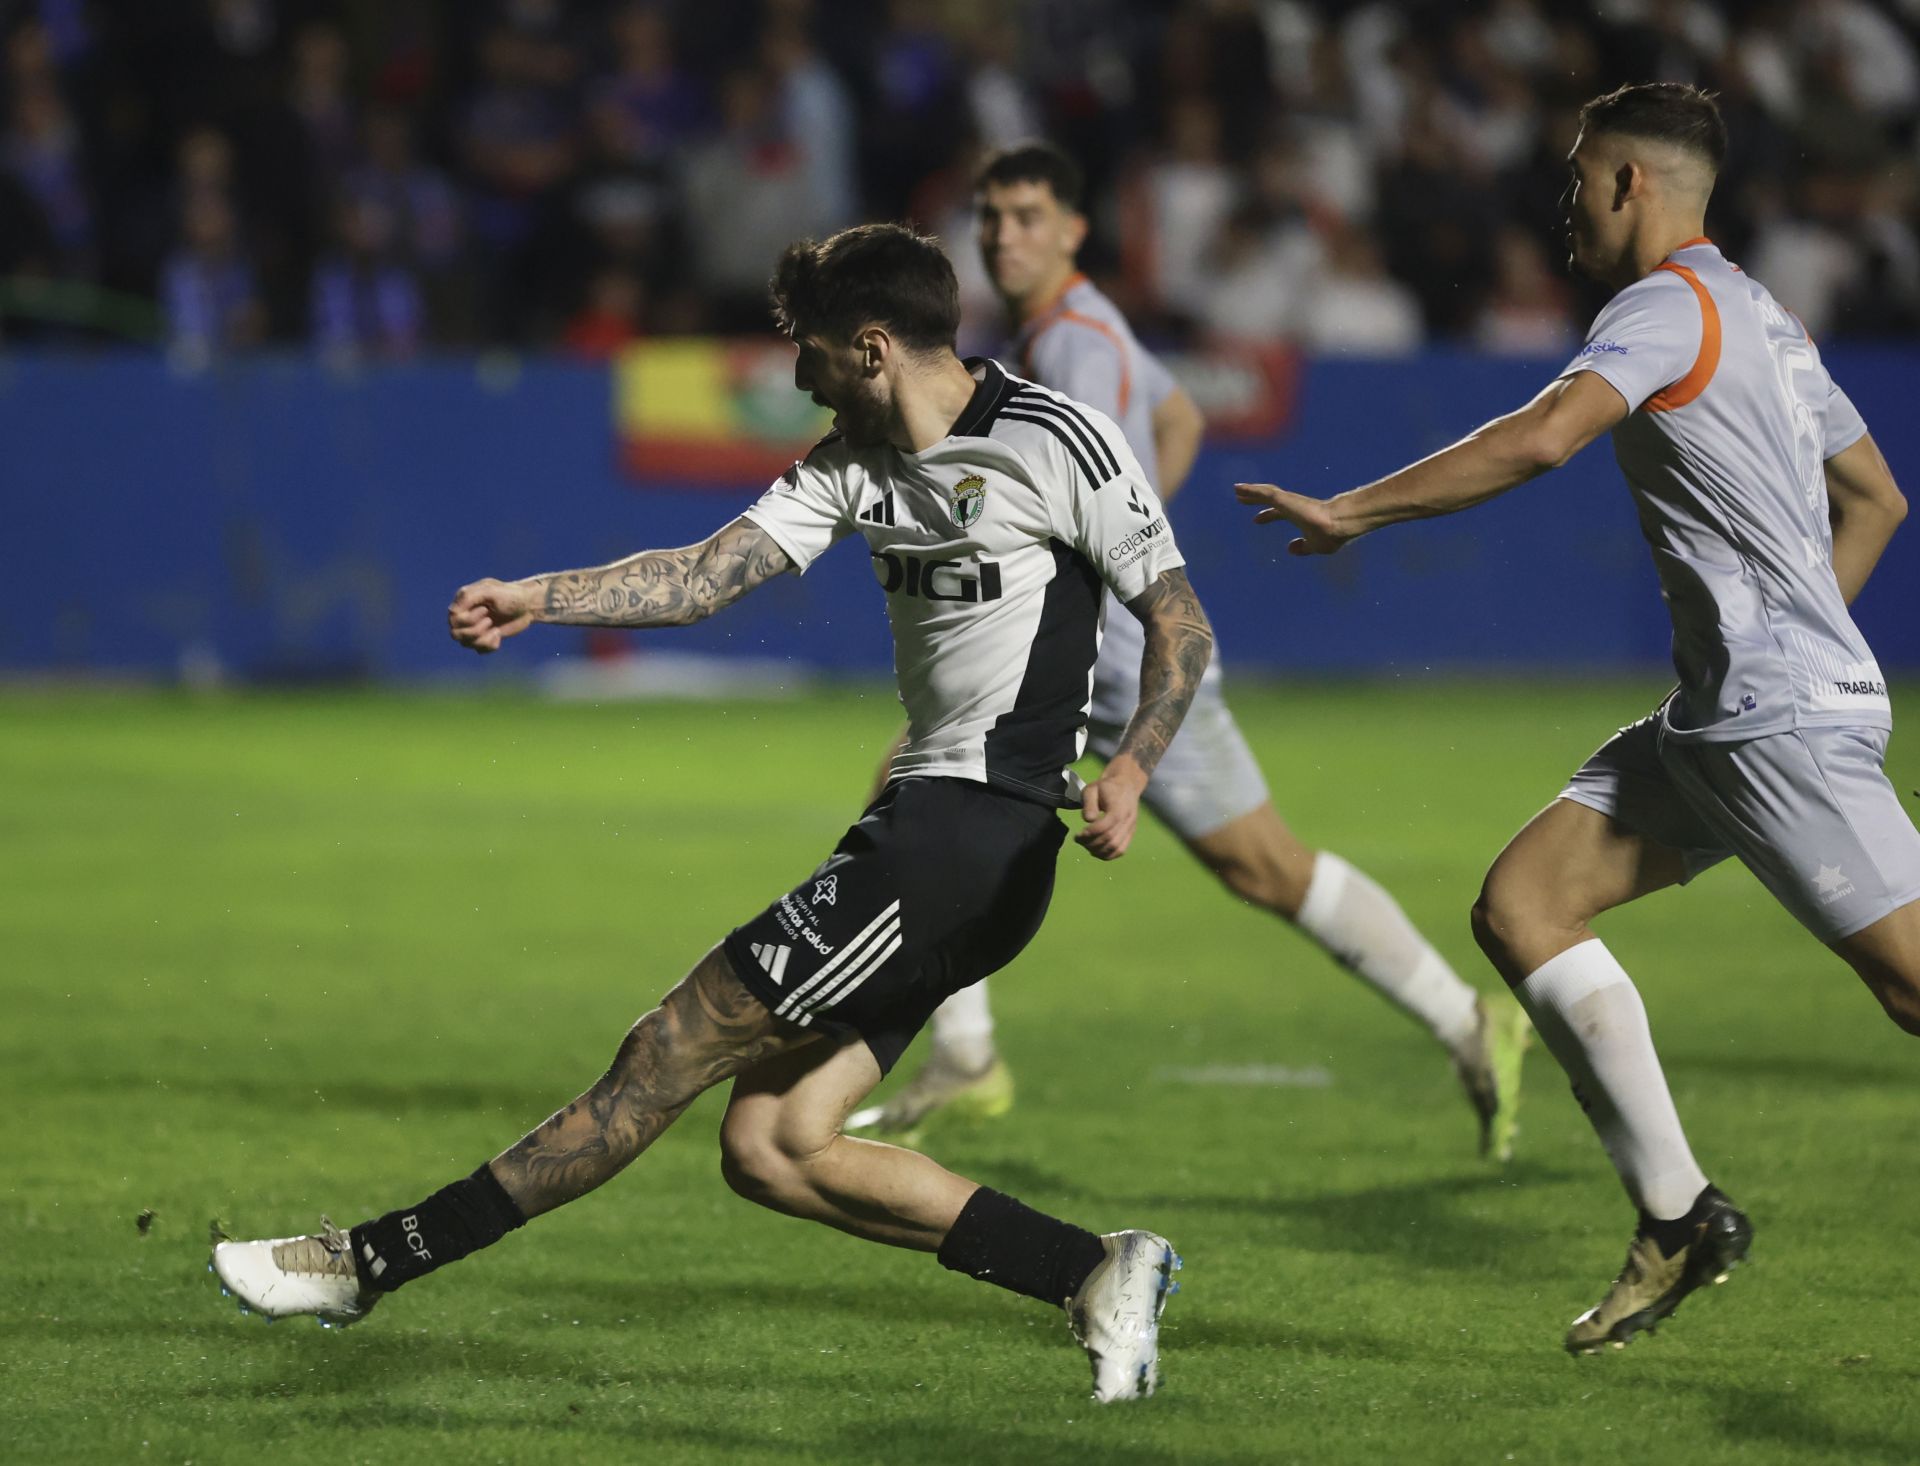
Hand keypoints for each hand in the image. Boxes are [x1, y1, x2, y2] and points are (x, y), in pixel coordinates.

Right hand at [449, 578, 536, 652]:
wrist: (529, 605)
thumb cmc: (510, 595)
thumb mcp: (490, 590)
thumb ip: (469, 597)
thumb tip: (452, 612)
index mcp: (463, 602)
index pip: (453, 619)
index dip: (468, 619)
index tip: (485, 609)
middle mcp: (465, 615)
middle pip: (455, 634)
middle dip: (475, 630)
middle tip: (490, 620)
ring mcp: (474, 628)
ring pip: (465, 644)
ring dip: (483, 638)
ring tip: (495, 629)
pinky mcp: (485, 638)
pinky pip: (479, 650)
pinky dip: (490, 645)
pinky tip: (498, 635)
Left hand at [1076, 757, 1146, 860]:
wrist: (1126, 784)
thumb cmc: (1106, 787)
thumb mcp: (1092, 789)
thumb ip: (1089, 804)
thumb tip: (1088, 819)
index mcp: (1118, 808)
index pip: (1105, 826)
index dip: (1090, 833)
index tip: (1078, 834)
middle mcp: (1127, 820)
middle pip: (1110, 840)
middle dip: (1091, 844)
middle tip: (1079, 840)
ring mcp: (1131, 828)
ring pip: (1116, 848)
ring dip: (1099, 851)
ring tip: (1086, 845)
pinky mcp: (1131, 834)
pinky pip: (1121, 850)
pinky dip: (1108, 855)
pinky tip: (1096, 851)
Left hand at [1234, 483, 1353, 555]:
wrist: (1337, 524)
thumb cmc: (1331, 535)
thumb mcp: (1315, 546)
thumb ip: (1303, 548)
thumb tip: (1290, 549)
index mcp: (1299, 516)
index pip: (1279, 514)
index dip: (1268, 516)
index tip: (1256, 520)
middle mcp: (1293, 506)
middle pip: (1270, 500)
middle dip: (1256, 500)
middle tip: (1241, 499)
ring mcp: (1288, 501)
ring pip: (1265, 493)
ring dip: (1250, 492)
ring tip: (1236, 490)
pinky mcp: (1284, 498)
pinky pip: (1263, 492)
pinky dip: (1250, 490)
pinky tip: (1238, 488)